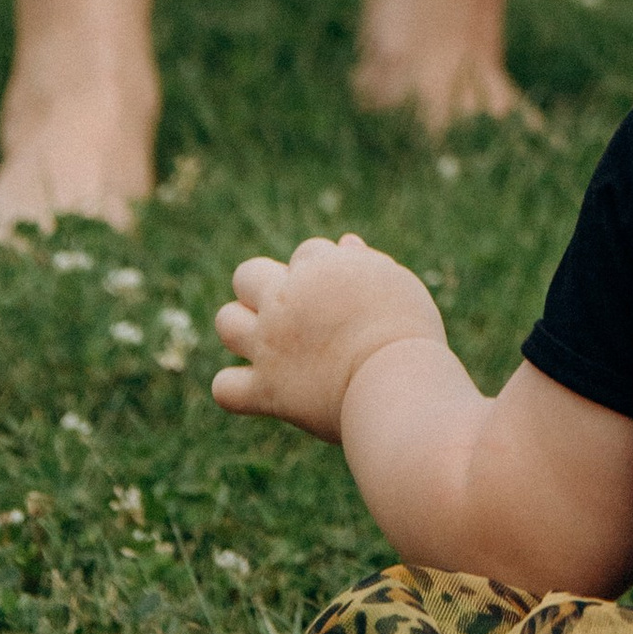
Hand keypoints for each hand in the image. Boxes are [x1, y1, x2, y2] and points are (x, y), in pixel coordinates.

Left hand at [211, 234, 446, 442]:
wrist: (396, 384)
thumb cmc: (408, 332)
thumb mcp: (396, 284)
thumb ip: (367, 262)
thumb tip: (345, 243)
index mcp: (319, 267)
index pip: (306, 253)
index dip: (325, 271)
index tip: (346, 296)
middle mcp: (284, 300)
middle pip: (247, 274)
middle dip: (265, 286)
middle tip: (293, 311)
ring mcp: (269, 345)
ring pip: (226, 321)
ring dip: (240, 327)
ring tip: (266, 341)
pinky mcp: (266, 390)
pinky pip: (225, 387)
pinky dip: (235, 387)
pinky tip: (257, 387)